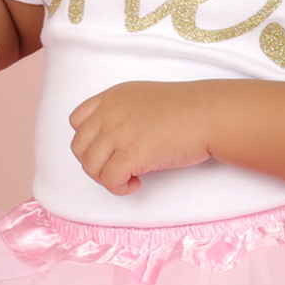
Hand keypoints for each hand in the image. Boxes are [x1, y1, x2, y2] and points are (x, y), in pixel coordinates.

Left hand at [69, 83, 215, 194]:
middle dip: (96, 163)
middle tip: (118, 168)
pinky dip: (119, 187)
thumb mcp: (144, 98)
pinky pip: (109, 180)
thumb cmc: (186, 109)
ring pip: (90, 166)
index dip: (88, 141)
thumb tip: (112, 142)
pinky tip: (136, 183)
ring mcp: (118, 133)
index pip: (76, 121)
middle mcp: (109, 113)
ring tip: (128, 177)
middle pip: (80, 147)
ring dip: (106, 178)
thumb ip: (122, 113)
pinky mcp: (131, 154)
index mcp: (112, 97)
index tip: (106, 150)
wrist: (208, 114)